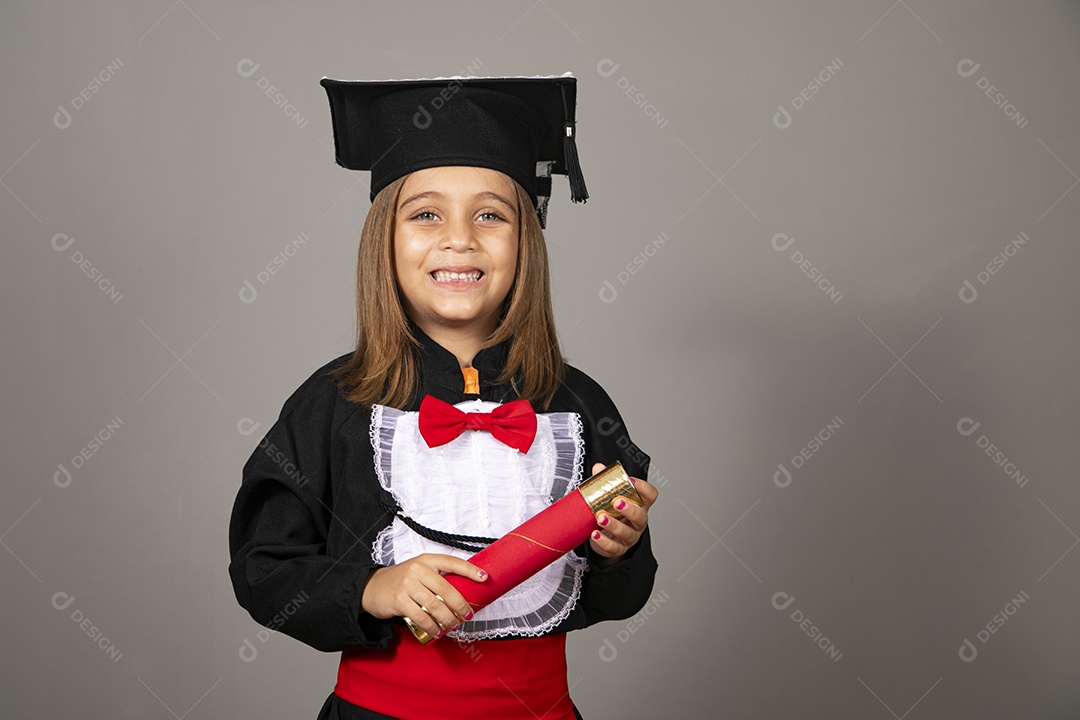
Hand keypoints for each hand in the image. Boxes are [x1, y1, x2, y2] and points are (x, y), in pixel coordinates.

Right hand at [361, 553, 486, 638]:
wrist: (372, 587)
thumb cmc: (402, 581)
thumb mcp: (419, 572)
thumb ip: (437, 577)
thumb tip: (465, 592)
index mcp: (427, 560)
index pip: (452, 563)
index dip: (470, 570)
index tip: (485, 578)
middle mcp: (418, 570)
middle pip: (446, 589)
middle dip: (461, 605)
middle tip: (468, 615)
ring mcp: (407, 584)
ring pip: (435, 605)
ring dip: (448, 619)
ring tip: (454, 625)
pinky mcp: (399, 600)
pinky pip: (420, 616)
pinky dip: (431, 626)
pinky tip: (437, 631)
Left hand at [588, 462, 657, 563]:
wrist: (605, 537)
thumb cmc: (610, 512)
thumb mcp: (608, 496)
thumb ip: (604, 481)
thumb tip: (598, 467)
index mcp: (639, 505)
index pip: (650, 495)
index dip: (644, 488)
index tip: (631, 481)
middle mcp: (637, 522)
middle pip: (641, 516)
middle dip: (629, 509)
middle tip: (616, 502)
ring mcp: (629, 537)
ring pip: (626, 533)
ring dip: (614, 525)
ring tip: (600, 518)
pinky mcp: (618, 548)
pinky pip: (613, 547)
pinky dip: (603, 541)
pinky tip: (594, 534)